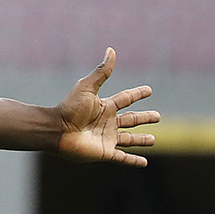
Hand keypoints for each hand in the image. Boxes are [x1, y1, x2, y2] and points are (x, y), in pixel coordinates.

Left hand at [55, 48, 159, 166]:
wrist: (57, 130)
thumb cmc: (70, 108)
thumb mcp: (87, 87)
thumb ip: (102, 71)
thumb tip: (111, 50)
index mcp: (104, 106)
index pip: (125, 99)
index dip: (137, 94)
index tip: (149, 90)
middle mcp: (107, 122)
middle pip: (131, 120)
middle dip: (144, 118)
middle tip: (158, 116)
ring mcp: (107, 138)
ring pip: (130, 139)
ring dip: (142, 140)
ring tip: (154, 139)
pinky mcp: (105, 152)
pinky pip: (123, 158)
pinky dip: (133, 161)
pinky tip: (144, 163)